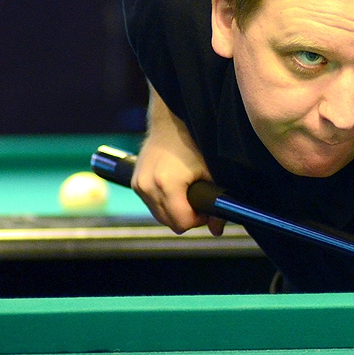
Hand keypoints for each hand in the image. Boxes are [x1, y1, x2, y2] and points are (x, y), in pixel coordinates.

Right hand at [134, 86, 225, 235]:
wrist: (170, 123)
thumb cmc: (194, 145)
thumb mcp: (210, 173)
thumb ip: (216, 204)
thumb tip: (218, 231)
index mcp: (166, 184)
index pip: (181, 223)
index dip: (197, 220)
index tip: (205, 208)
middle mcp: (148, 186)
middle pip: (169, 223)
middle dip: (186, 217)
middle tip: (198, 201)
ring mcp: (139, 185)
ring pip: (159, 216)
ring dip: (174, 211)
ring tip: (187, 194)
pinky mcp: (135, 183)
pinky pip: (151, 205)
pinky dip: (164, 204)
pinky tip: (175, 190)